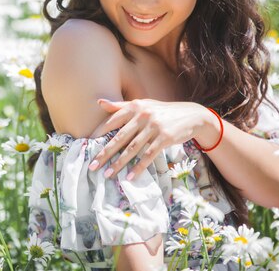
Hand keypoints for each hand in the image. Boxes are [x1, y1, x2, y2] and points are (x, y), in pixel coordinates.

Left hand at [88, 98, 214, 179]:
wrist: (191, 115)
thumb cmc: (161, 112)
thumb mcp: (142, 104)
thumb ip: (120, 106)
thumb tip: (99, 102)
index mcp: (135, 106)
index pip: (112, 121)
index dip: (98, 134)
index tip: (87, 146)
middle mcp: (142, 115)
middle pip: (119, 138)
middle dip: (104, 153)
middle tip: (92, 165)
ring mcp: (154, 127)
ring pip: (132, 149)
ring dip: (119, 163)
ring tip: (108, 174)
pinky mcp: (165, 138)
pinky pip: (148, 155)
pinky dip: (139, 167)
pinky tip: (130, 176)